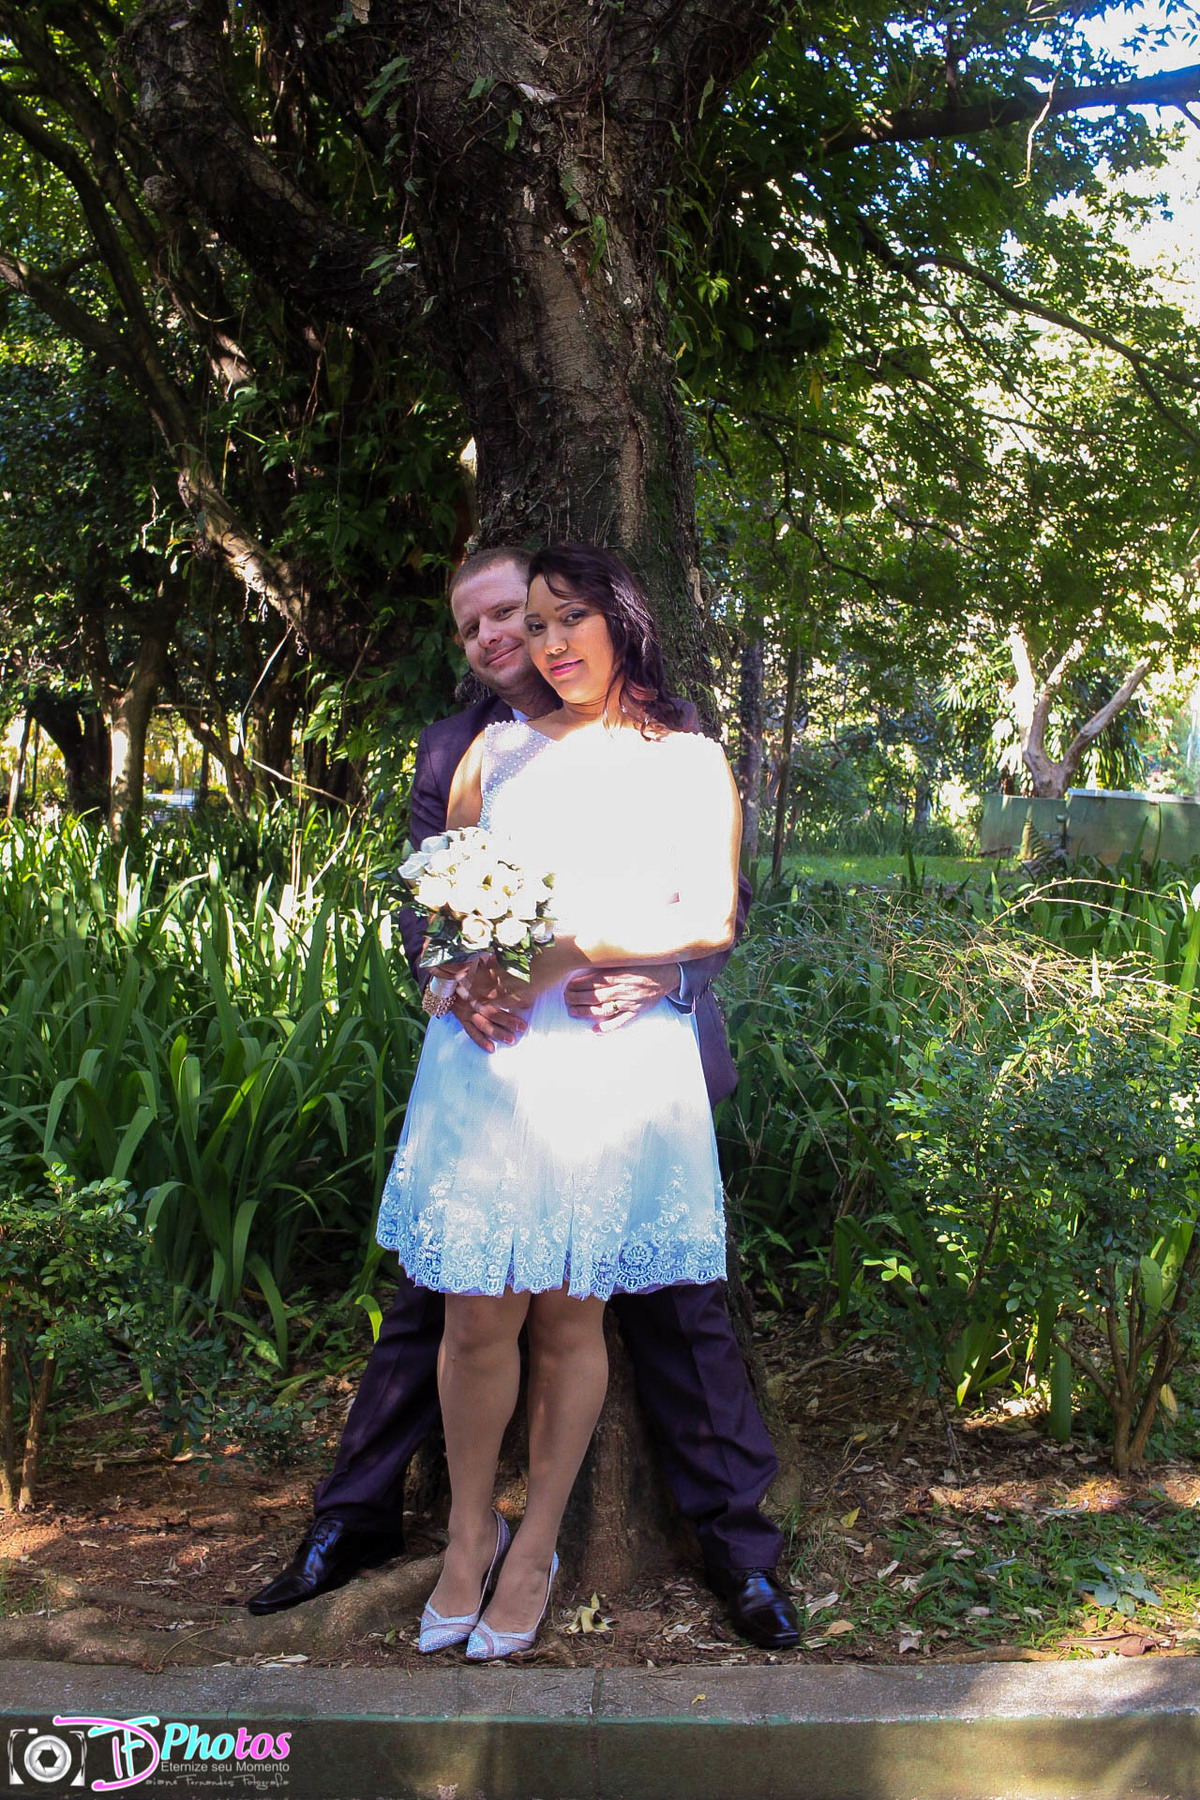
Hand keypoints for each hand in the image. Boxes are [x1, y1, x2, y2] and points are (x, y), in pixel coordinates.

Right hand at [448, 956, 531, 1051]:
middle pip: (492, 1011)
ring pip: (483, 1024)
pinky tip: (491, 1048)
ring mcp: (467, 1010)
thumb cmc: (467, 970)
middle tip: (523, 1026)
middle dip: (508, 1019)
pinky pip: (471, 1031)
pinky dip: (481, 1040)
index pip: (498, 993)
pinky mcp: (462, 1018)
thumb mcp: (479, 963)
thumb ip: (492, 963)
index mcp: (478, 985)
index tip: (529, 1002)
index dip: (513, 998)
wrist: (444, 977)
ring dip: (497, 1032)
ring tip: (511, 1040)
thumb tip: (505, 958)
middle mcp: (472, 999)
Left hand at [563, 963, 679, 1032]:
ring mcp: (630, 1002)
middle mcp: (624, 988)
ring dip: (586, 1011)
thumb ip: (610, 964)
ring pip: (604, 1008)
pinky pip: (621, 1021)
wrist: (668, 974)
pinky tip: (596, 1030)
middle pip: (596, 995)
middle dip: (578, 997)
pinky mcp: (637, 1011)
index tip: (568, 985)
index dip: (579, 984)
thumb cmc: (645, 965)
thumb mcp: (627, 960)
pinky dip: (608, 1026)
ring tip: (573, 1011)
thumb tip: (589, 964)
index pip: (595, 980)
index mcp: (621, 974)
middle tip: (566, 998)